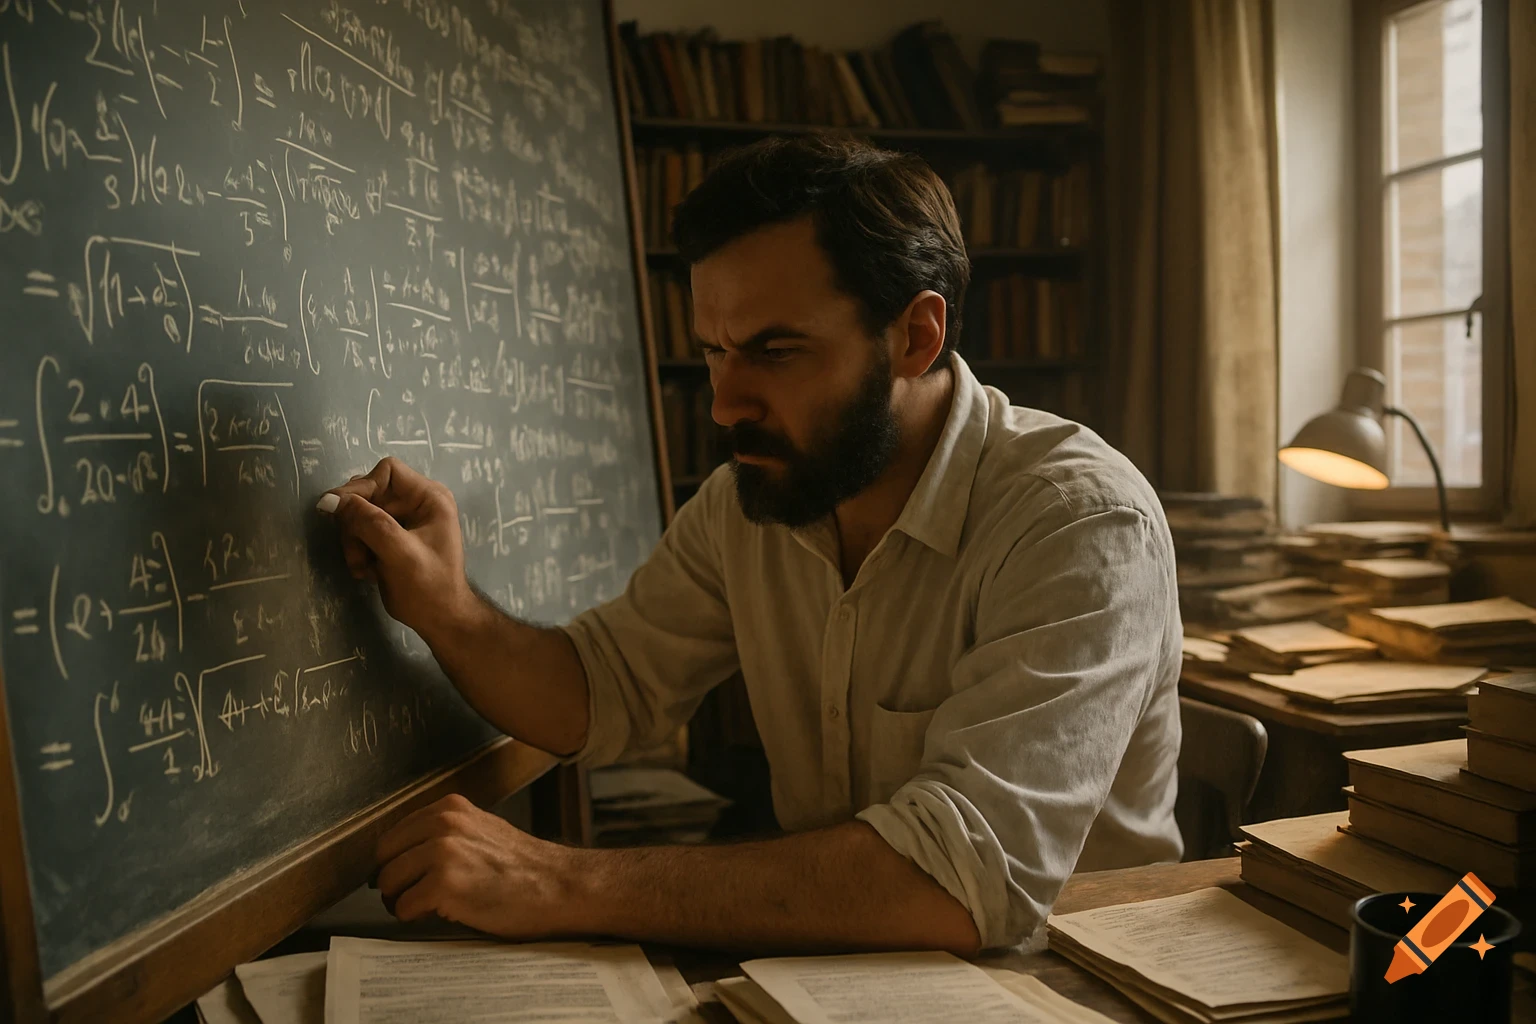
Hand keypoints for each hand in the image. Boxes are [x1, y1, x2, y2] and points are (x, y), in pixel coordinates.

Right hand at [321, 457, 475, 640]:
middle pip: (368, 494)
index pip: (386, 472)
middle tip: (357, 553)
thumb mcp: (399, 554)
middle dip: (355, 524)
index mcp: (429, 497)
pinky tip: (368, 572)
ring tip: (364, 568)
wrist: (439, 620)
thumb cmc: (428, 587)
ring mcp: (403, 519)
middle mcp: (416, 502)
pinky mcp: (390, 537)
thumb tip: (331, 500)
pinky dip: (358, 551)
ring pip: (359, 515)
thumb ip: (369, 523)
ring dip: (354, 542)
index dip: (361, 489)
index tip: (341, 512)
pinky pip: (361, 532)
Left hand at [375, 794, 583, 938]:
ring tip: (429, 906)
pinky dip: (416, 917)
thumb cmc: (523, 867)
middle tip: (414, 896)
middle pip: (384, 858)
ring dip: (403, 900)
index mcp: (450, 808)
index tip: (406, 878)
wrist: (558, 885)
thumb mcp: (481, 831)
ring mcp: (442, 852)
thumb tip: (405, 856)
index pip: (394, 835)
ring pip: (389, 882)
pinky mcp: (443, 884)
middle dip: (394, 881)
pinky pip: (404, 907)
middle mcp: (443, 823)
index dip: (396, 861)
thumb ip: (446, 834)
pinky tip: (442, 913)